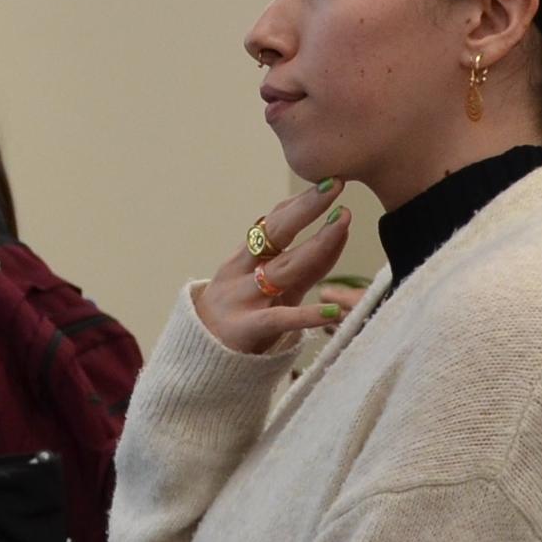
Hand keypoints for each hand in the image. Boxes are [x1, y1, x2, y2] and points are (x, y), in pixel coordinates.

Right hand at [187, 182, 351, 356]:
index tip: (330, 183)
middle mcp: (241, 272)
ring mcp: (243, 299)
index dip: (302, 203)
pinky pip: (282, 319)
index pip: (275, 223)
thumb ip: (304, 263)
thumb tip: (337, 230)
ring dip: (315, 245)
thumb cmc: (241, 315)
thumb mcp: (268, 285)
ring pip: (284, 268)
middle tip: (335, 186)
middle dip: (307, 208)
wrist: (199, 358)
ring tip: (341, 226)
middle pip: (277, 234)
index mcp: (243, 258)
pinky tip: (333, 310)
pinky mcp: (248, 329)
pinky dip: (309, 314)